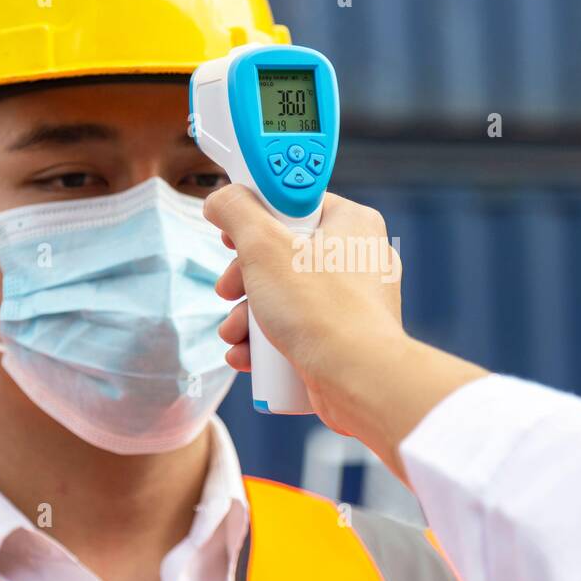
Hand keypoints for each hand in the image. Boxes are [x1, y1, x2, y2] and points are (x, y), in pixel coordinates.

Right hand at [203, 186, 405, 436]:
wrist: (357, 381)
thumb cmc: (321, 310)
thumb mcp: (264, 246)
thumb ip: (237, 211)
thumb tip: (221, 199)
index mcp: (351, 223)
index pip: (294, 203)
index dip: (256, 216)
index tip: (231, 232)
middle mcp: (358, 258)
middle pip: (282, 254)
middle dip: (244, 279)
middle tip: (229, 289)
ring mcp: (352, 301)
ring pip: (285, 296)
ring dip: (248, 316)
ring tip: (234, 334)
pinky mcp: (343, 337)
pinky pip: (298, 328)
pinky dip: (267, 341)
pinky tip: (247, 356)